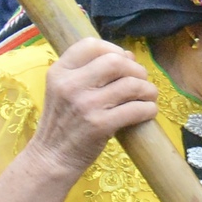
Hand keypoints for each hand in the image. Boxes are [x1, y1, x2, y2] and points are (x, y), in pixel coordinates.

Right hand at [35, 38, 159, 176]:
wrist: (52, 156)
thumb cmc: (64, 122)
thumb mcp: (65, 90)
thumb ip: (90, 71)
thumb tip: (128, 55)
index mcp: (59, 72)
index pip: (91, 44)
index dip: (114, 49)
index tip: (124, 61)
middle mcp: (70, 84)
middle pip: (116, 61)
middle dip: (136, 70)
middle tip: (140, 82)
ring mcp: (85, 104)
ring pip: (132, 84)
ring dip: (148, 90)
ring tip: (148, 97)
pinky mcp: (100, 125)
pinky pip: (137, 109)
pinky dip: (149, 109)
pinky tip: (147, 112)